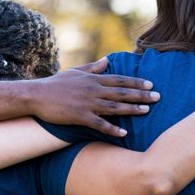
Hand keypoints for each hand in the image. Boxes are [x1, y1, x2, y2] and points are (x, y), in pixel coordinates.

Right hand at [30, 57, 159, 136]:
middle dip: (141, 94)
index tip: (151, 84)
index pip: (120, 80)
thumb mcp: (75, 72)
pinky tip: (123, 133)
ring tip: (146, 111)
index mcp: (93, 79)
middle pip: (122, 92)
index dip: (136, 82)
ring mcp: (87, 103)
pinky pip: (99, 124)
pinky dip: (112, 128)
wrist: (36, 95)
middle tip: (158, 97)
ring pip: (114, 107)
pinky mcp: (80, 117)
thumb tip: (107, 60)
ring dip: (131, 109)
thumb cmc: (55, 84)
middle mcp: (93, 90)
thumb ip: (93, 67)